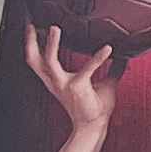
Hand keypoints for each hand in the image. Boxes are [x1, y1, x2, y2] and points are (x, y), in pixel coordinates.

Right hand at [23, 20, 122, 134]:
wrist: (93, 126)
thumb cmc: (94, 109)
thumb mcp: (103, 85)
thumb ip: (111, 70)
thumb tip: (120, 59)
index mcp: (57, 81)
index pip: (38, 61)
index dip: (32, 45)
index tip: (32, 29)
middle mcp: (57, 82)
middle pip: (34, 60)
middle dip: (30, 42)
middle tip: (31, 25)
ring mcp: (65, 84)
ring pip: (49, 61)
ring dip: (50, 44)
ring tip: (54, 29)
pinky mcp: (78, 87)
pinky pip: (87, 68)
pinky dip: (98, 57)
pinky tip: (107, 49)